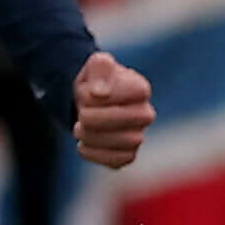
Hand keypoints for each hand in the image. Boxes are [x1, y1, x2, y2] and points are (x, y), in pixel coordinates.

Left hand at [71, 51, 156, 168]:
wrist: (87, 102)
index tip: (90, 92)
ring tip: (79, 129)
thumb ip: (100, 67)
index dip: (109, 94)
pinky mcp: (127, 154)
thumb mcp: (96, 64)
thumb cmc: (95, 81)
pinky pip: (120, 161)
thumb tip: (100, 93)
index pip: (137, 92)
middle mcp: (145, 113)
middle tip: (81, 114)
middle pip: (134, 120)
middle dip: (99, 118)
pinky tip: (82, 145)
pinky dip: (97, 155)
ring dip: (95, 137)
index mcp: (141, 89)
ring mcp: (138, 135)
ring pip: (128, 143)